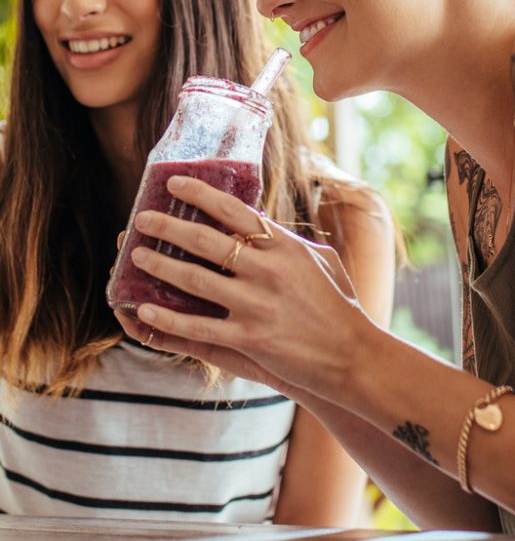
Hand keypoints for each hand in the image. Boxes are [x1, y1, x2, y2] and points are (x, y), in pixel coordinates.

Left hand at [123, 176, 368, 399]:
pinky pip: (196, 326)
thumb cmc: (341, 306)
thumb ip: (289, 241)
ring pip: (193, 280)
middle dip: (167, 227)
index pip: (235, 210)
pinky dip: (166, 318)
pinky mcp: (250, 339)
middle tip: (141, 220)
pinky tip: (143, 309)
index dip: (200, 195)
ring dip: (159, 266)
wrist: (354, 355)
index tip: (172, 184)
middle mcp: (269, 270)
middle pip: (205, 241)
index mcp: (286, 246)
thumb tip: (260, 221)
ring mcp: (257, 305)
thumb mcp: (323, 260)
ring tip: (134, 257)